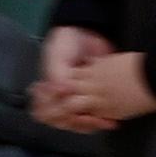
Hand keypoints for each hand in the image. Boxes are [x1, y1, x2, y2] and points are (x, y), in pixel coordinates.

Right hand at [31, 26, 154, 133]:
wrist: (88, 31)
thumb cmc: (67, 43)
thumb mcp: (57, 56)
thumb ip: (56, 75)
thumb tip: (62, 92)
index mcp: (48, 89)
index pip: (44, 112)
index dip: (55, 114)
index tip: (65, 109)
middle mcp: (61, 97)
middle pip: (62, 121)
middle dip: (75, 122)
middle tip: (89, 118)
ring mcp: (78, 99)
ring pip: (78, 123)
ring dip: (89, 125)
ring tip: (102, 121)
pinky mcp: (96, 99)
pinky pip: (95, 116)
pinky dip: (101, 120)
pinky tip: (111, 120)